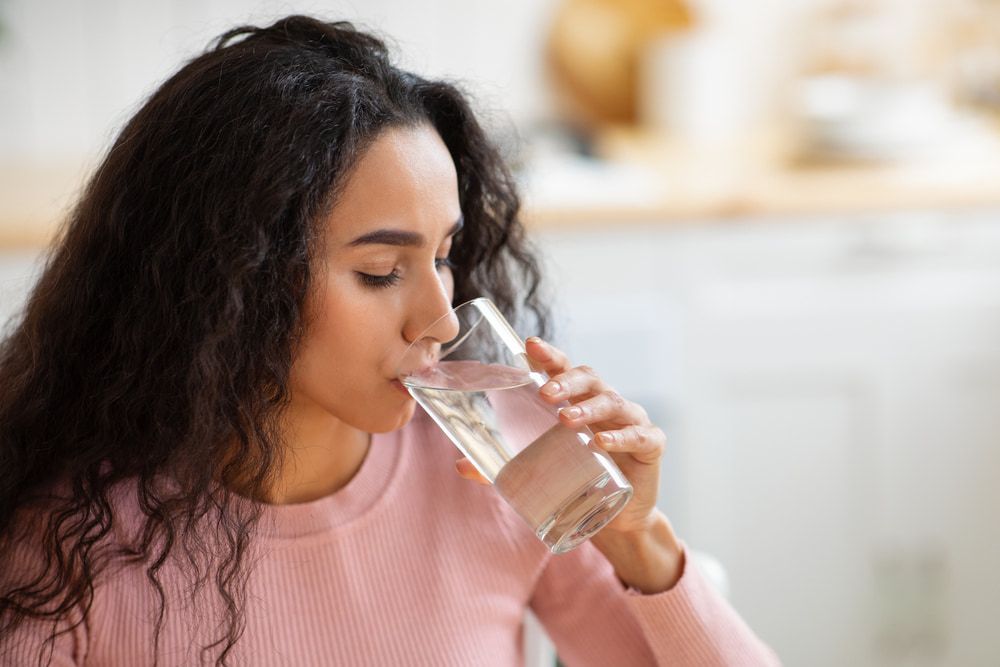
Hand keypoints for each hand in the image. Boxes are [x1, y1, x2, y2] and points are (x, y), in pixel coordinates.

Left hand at [455, 336, 665, 534]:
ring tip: (566, 419)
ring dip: (589, 408)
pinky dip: (622, 437)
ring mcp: (631, 421)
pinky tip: (603, 444)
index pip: (563, 369)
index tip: (530, 345)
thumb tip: (460, 465)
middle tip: (545, 393)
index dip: (549, 355)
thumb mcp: (541, 470)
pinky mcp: (651, 445)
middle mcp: (605, 404)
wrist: (618, 519)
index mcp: (578, 401)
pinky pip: (640, 435)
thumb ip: (502, 467)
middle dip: (566, 381)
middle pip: (589, 379)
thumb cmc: (578, 480)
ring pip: (613, 402)